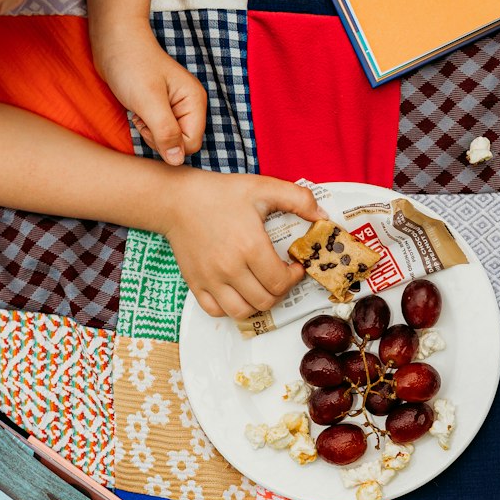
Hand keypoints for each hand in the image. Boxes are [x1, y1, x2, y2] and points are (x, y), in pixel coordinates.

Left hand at [93, 24, 207, 165]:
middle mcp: (189, 105)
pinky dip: (145, 125)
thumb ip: (165, 132)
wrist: (113, 40)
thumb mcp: (148, 102)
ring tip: (138, 110)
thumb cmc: (131, 65)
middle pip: (181, 143)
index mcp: (195, 102)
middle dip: (158, 137)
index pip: (191, 144)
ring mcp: (175, 106)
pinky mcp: (161, 107)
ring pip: (168, 138)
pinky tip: (136, 110)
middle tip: (142, 116)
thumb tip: (177, 161)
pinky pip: (158, 130)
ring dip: (150, 131)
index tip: (149, 122)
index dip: (168, 142)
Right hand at [161, 171, 322, 317]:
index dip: (294, 277)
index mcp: (250, 246)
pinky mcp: (195, 284)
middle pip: (265, 300)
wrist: (178, 199)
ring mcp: (210, 279)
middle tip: (280, 275)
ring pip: (242, 312)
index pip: (281, 281)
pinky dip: (230, 308)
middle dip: (280, 290)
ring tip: (261, 286)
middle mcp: (229, 268)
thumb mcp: (263, 187)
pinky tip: (238, 291)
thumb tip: (321, 215)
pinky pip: (216, 311)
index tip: (294, 266)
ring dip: (257, 303)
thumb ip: (298, 199)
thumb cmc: (220, 193)